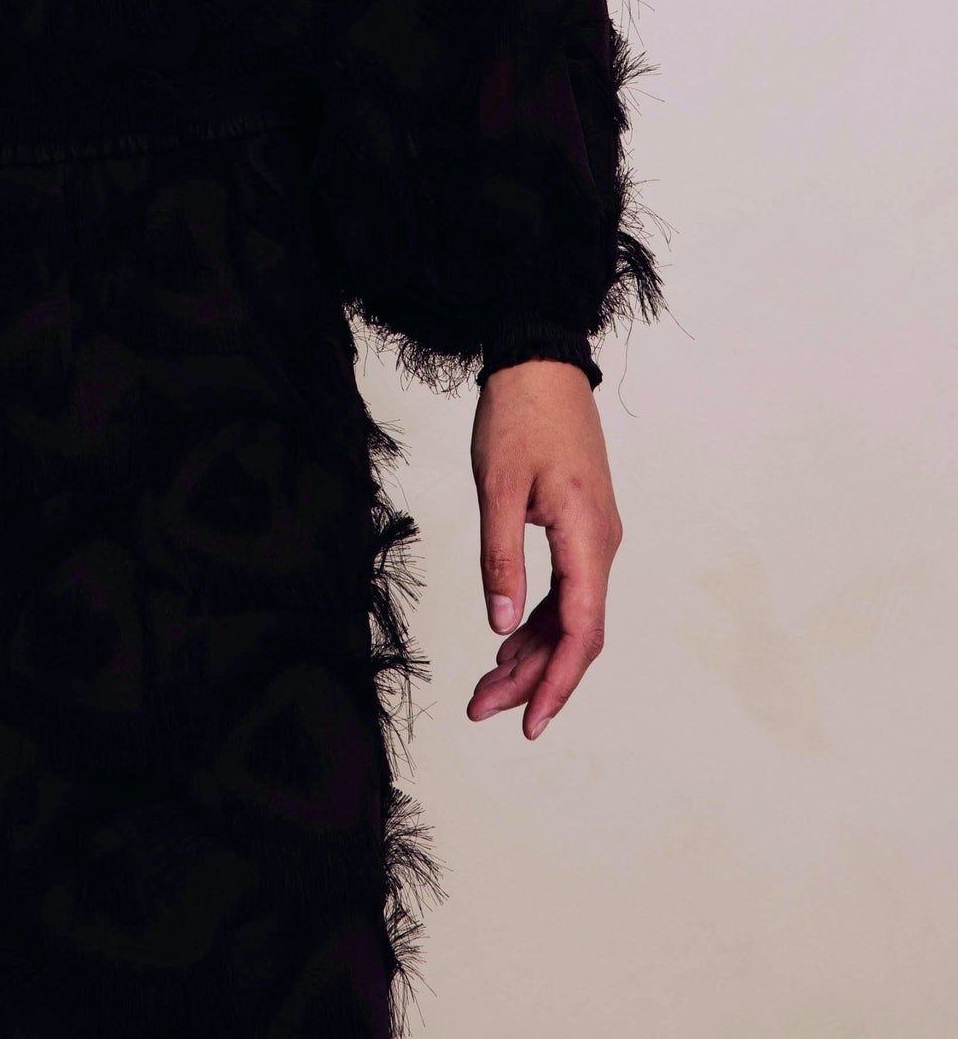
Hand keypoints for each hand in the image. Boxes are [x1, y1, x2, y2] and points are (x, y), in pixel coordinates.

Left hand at [467, 360, 621, 739]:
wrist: (541, 361)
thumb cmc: (519, 415)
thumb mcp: (498, 487)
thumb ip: (500, 558)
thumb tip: (499, 626)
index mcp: (587, 537)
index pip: (580, 631)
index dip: (556, 683)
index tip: (530, 724)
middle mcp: (601, 545)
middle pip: (576, 634)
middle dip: (533, 679)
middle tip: (482, 709)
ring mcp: (594, 538)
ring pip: (570, 616)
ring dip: (531, 654)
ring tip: (486, 688)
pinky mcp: (581, 528)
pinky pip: (566, 591)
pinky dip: (537, 621)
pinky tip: (507, 642)